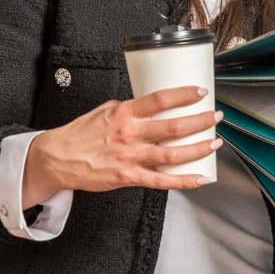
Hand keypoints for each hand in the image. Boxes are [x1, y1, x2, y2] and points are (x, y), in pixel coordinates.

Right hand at [22, 86, 222, 206]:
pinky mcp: (129, 177)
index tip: (201, 91)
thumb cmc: (82, 133)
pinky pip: (162, 181)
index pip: (160, 99)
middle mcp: (130, 134)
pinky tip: (201, 178)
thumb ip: (131, 109)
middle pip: (173, 127)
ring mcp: (130, 157)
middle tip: (216, 117)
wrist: (58, 158)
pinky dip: (184, 181)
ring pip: (172, 155)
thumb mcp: (106, 110)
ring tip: (215, 143)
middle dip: (200, 121)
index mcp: (125, 113)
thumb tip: (154, 106)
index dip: (184, 95)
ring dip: (198, 149)